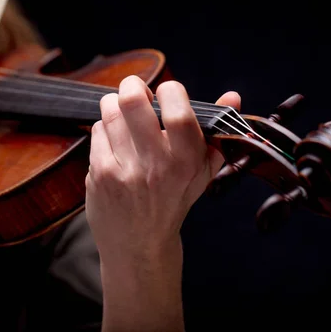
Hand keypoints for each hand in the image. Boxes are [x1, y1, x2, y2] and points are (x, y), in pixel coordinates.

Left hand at [85, 76, 240, 265]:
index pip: (178, 112)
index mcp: (187, 162)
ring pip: (110, 111)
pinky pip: (97, 130)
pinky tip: (114, 144)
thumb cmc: (173, 200)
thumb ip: (216, 132)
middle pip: (132, 101)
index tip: (166, 93)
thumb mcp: (202, 171)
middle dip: (132, 86)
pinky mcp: (99, 174)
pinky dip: (105, 129)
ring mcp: (124, 170)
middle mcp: (155, 166)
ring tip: (123, 116)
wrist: (139, 245)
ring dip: (115, 105)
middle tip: (135, 92)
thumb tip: (233, 95)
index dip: (169, 90)